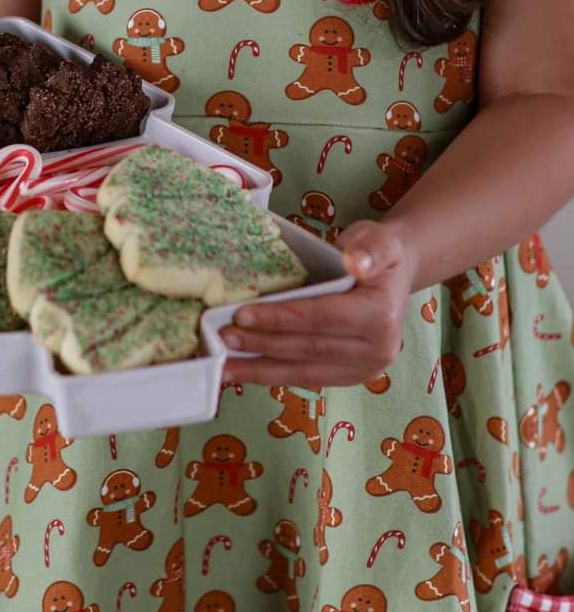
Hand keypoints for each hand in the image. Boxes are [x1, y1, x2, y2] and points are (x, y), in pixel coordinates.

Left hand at [217, 219, 417, 388]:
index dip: (282, 318)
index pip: (323, 318)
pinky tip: (246, 371)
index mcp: (381, 315)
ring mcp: (364, 369)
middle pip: (309, 348)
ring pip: (305, 371)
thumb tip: (355, 262)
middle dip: (262, 344)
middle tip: (222, 337)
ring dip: (261, 369)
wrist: (394, 275)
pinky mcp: (349, 376)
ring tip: (224, 364)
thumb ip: (369, 247)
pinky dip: (274, 375)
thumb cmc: (379, 252)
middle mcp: (377, 350)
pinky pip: (307, 377)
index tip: (243, 314)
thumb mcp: (378, 239)